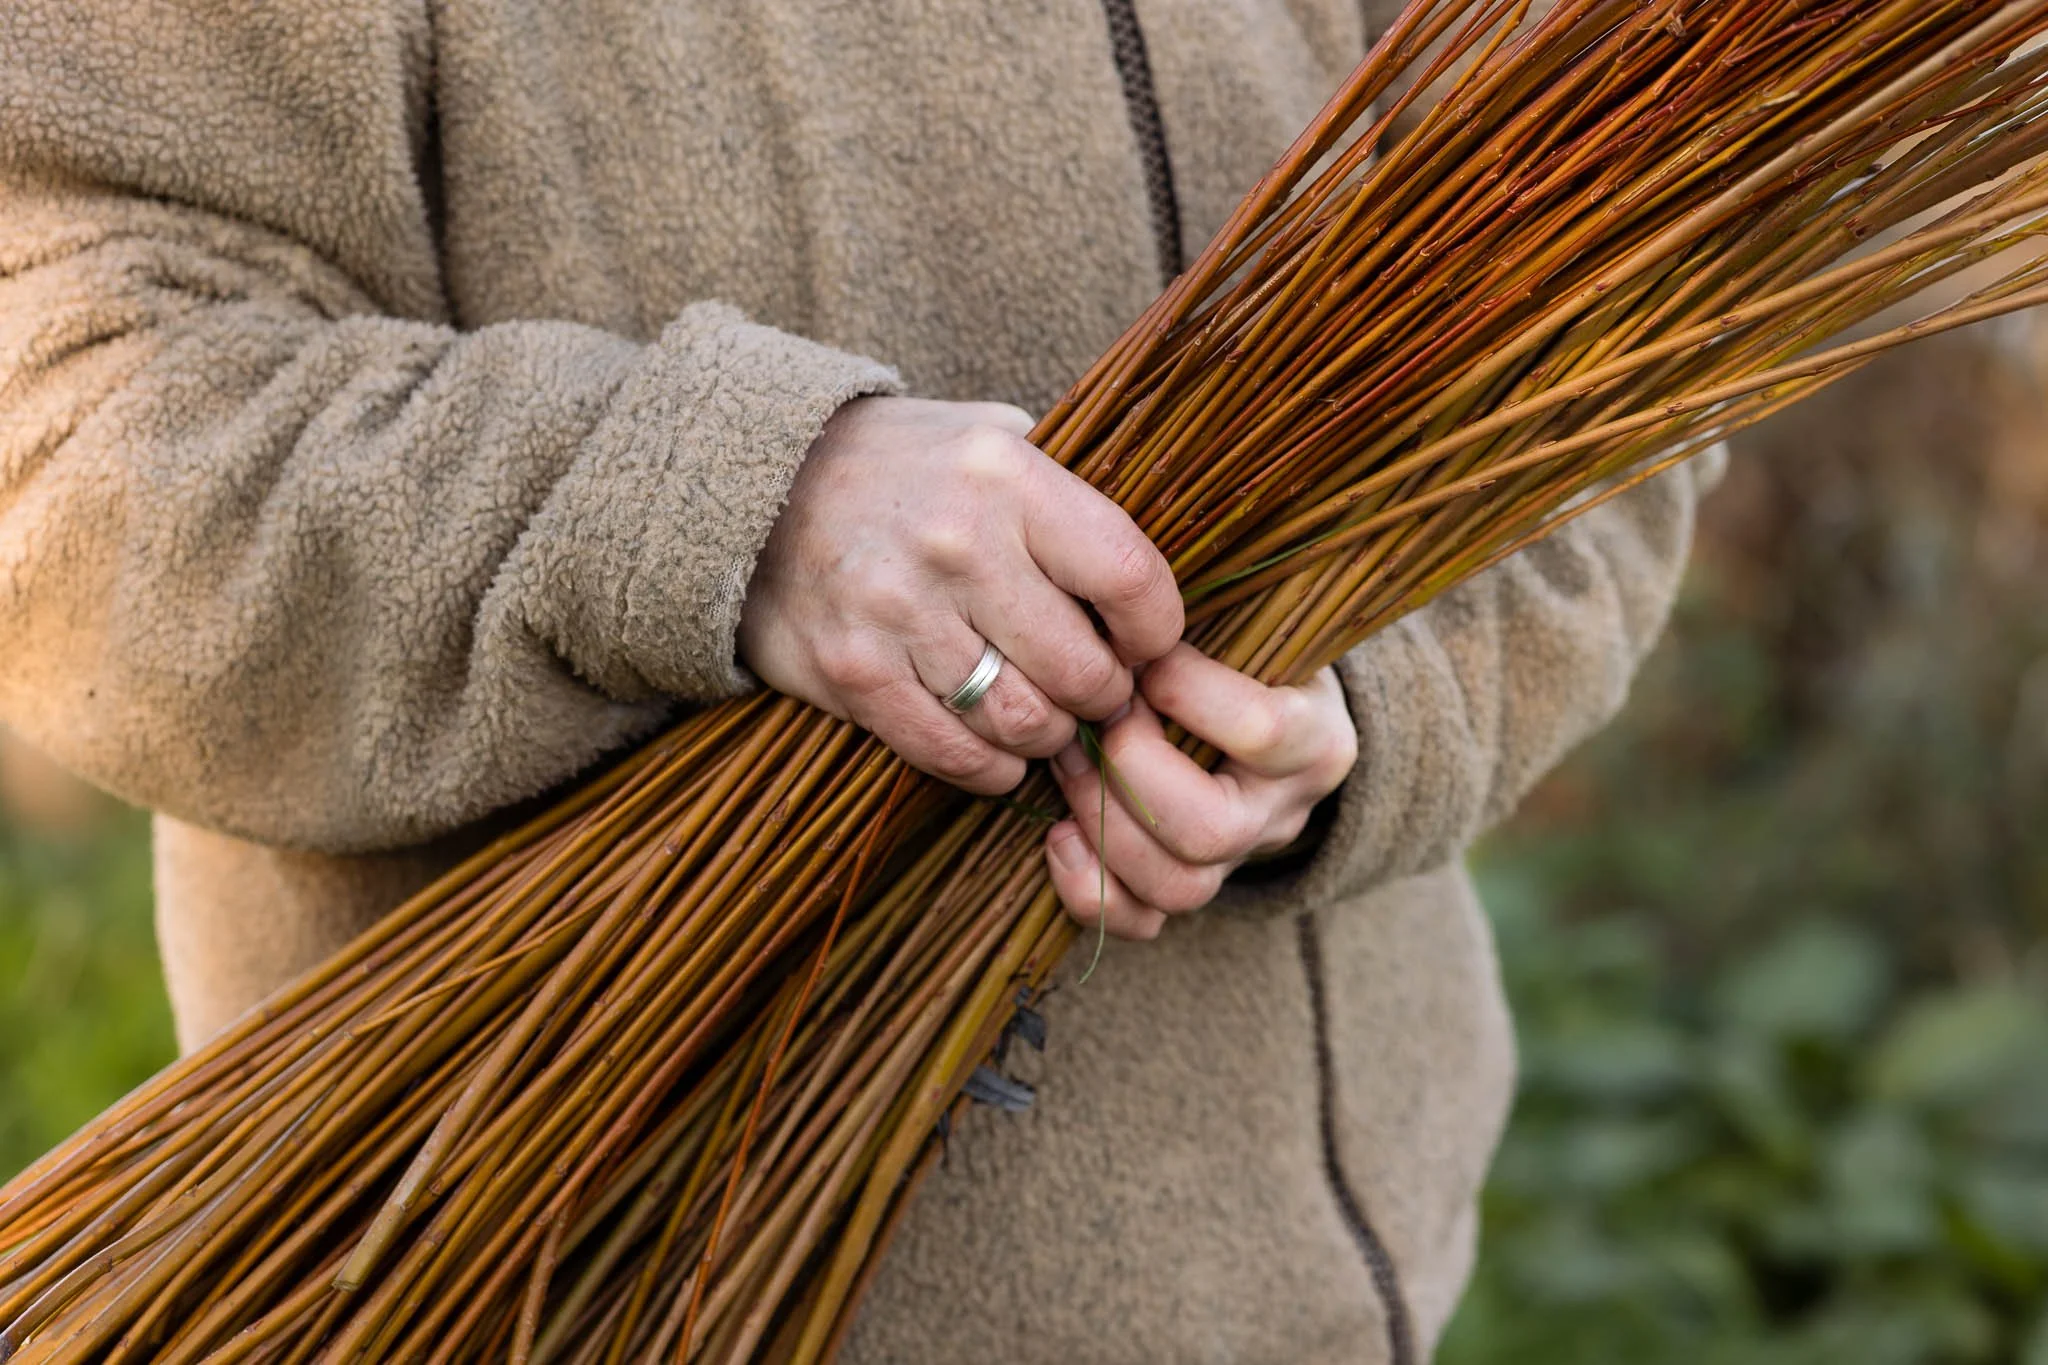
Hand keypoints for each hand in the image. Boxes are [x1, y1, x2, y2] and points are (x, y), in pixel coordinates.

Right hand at [738, 396, 1183, 793]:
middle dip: (1106, 697)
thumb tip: (1147, 571)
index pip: (1129, 576)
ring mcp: (899, 611)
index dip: (1158, 630)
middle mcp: (956, 543)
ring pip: (1023, 722)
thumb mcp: (987, 436)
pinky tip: (997, 751)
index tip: (1147, 643)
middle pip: (1082, 668)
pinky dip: (991, 768)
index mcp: (1006, 476)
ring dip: (1048, 737)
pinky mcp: (854, 671)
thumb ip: (1066, 488)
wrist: (755, 486)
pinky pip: (953, 751)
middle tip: (1099, 695)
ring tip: (1046, 719)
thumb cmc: (900, 469)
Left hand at [1043, 645, 1356, 938]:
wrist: (1275, 716)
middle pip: (1210, 829)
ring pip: (1176, 886)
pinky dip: (1089, 890)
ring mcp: (1237, 861)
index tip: (1143, 654)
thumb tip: (1116, 612)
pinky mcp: (1190, 887)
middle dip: (1130, 773)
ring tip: (1068, 764)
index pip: (1261, 729)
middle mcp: (1282, 812)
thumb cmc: (1249, 657)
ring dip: (1102, 825)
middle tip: (1091, 722)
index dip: (1185, 692)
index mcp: (1316, 739)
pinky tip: (1060, 836)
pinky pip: (1141, 923)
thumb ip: (1200, 624)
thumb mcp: (1253, 627)